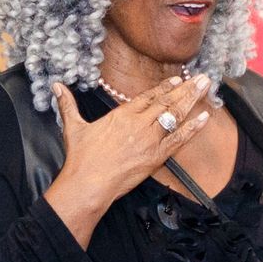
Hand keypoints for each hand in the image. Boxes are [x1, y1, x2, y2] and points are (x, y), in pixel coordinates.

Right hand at [43, 73, 212, 246]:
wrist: (88, 183)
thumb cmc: (81, 158)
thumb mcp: (73, 126)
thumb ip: (68, 105)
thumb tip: (57, 86)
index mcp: (122, 115)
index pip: (148, 96)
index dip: (165, 87)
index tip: (178, 79)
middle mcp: (139, 123)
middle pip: (167, 102)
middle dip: (187, 89)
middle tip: (203, 78)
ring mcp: (150, 139)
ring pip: (175, 116)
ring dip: (193, 101)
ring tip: (206, 87)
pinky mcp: (156, 157)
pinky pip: (179, 139)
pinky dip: (193, 128)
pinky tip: (206, 117)